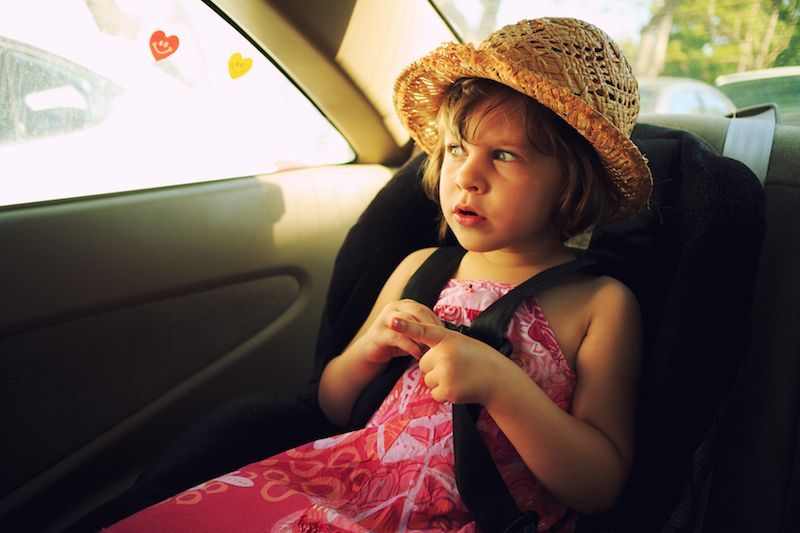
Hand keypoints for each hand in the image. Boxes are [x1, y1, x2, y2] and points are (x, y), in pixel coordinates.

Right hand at [357, 299, 442, 363]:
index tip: (444, 338)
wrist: (372, 352)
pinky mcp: (378, 333)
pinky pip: (398, 337)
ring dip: (421, 337)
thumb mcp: (412, 334)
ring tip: (429, 349)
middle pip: (417, 311)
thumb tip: (447, 335)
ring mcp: (385, 318)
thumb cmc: (396, 342)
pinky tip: (417, 355)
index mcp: (405, 305)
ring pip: (407, 322)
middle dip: (430, 327)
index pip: (425, 310)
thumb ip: (425, 330)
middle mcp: (395, 307)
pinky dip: (411, 346)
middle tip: (439, 342)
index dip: (436, 323)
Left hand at [390, 317, 507, 404]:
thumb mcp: (460, 342)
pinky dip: (444, 393)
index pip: (422, 331)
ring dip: (439, 381)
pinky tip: (460, 386)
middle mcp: (445, 354)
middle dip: (435, 367)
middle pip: (423, 363)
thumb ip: (441, 343)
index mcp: (448, 338)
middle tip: (456, 366)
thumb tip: (423, 352)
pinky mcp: (448, 390)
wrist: (498, 379)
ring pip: (428, 379)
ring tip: (459, 376)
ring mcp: (446, 373)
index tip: (391, 320)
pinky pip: (434, 393)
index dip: (405, 326)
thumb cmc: (478, 358)